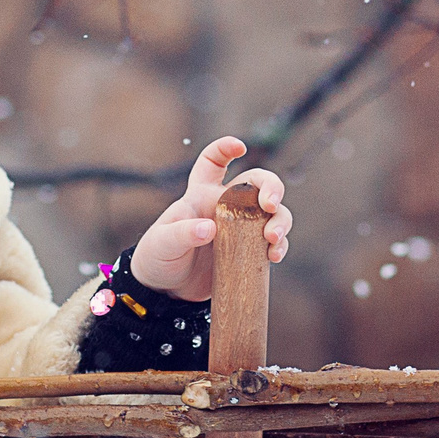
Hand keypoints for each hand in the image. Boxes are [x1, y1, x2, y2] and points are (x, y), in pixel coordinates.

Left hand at [127, 137, 290, 301]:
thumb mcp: (162, 243)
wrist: (165, 290)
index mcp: (201, 193)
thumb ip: (182, 233)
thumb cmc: (157, 256)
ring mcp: (240, 228)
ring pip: (273, 212)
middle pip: (258, 183)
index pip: (213, 161)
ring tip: (272, 237)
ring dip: (280, 220)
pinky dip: (279, 246)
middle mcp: (225, 205)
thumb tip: (209, 229)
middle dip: (271, 187)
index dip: (226, 148)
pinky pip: (273, 242)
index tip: (241, 147)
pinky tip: (274, 256)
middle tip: (270, 204)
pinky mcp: (248, 251)